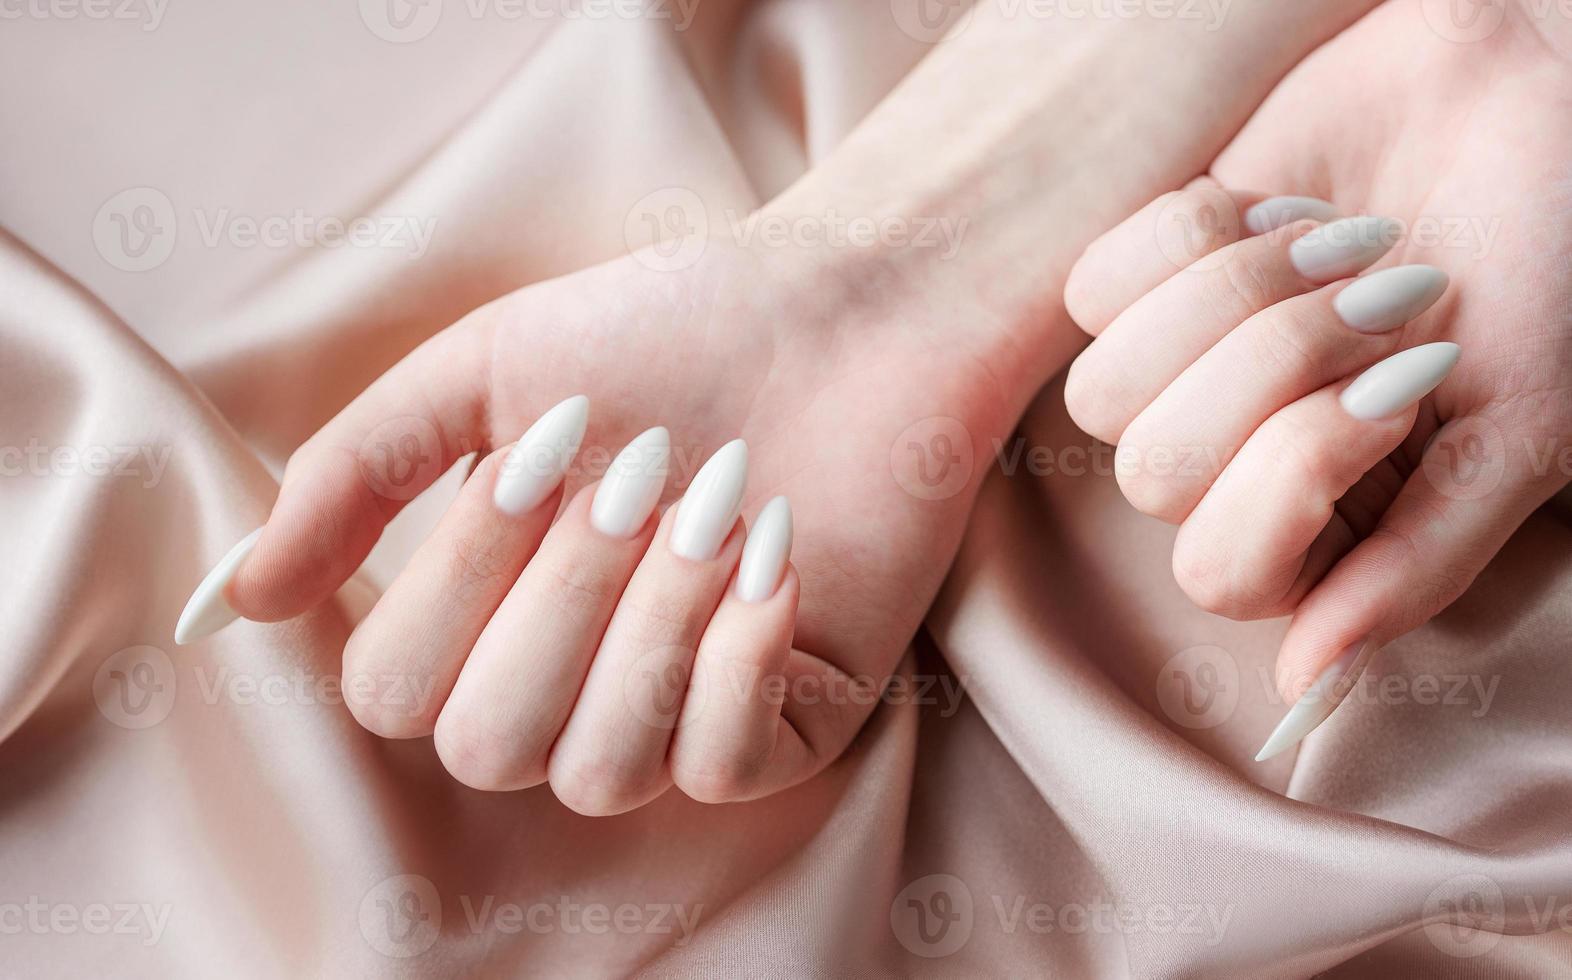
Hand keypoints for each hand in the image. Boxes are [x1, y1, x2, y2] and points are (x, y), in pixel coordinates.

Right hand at [175, 238, 1023, 813]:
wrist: (842, 313)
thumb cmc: (663, 334)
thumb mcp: (483, 374)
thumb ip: (354, 477)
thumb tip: (235, 604)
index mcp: (487, 613)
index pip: (395, 691)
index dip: (455, 578)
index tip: (543, 450)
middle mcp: (571, 683)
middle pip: (487, 744)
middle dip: (560, 594)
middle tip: (647, 469)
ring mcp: (678, 714)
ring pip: (595, 771)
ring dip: (649, 625)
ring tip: (718, 502)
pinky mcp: (788, 724)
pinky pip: (721, 767)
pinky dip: (738, 660)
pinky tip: (777, 558)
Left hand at [1063, 0, 1571, 756]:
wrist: (1526, 93)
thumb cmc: (1547, 264)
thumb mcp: (1522, 432)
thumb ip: (1419, 562)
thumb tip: (1304, 677)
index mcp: (1321, 522)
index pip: (1219, 575)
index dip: (1292, 477)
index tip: (1398, 392)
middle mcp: (1233, 459)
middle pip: (1155, 476)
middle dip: (1274, 369)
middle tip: (1382, 301)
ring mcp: (1178, 366)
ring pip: (1104, 391)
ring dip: (1233, 300)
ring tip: (1340, 249)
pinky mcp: (1142, 271)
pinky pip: (1090, 290)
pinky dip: (1190, 236)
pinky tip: (1274, 209)